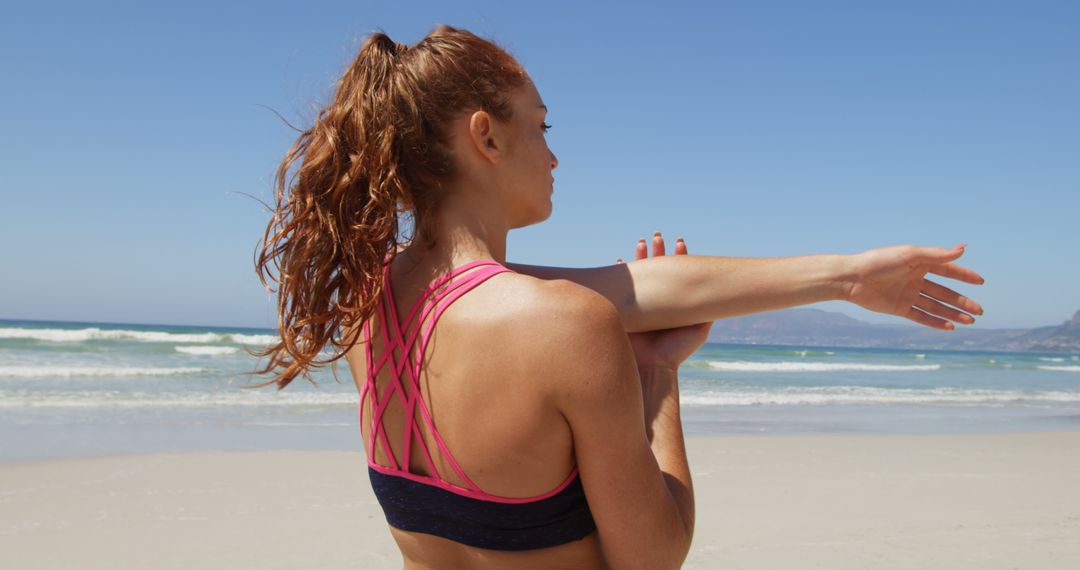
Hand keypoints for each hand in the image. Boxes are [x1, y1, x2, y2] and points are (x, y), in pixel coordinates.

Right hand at [617, 232, 713, 368]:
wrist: (652, 368)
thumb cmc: (676, 351)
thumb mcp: (699, 329)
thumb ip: (709, 311)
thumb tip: (726, 293)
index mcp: (674, 302)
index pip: (678, 273)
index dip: (680, 257)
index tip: (681, 243)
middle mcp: (658, 300)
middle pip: (658, 269)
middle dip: (658, 252)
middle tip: (657, 236)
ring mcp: (641, 304)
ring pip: (640, 274)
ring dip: (640, 257)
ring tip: (642, 242)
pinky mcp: (626, 310)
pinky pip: (621, 288)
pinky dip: (620, 275)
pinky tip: (619, 262)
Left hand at [844, 244, 985, 330]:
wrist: (853, 278)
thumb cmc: (880, 261)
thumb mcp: (911, 255)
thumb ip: (937, 255)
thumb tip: (963, 250)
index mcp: (919, 263)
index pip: (947, 270)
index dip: (964, 276)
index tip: (980, 281)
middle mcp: (915, 279)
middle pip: (944, 292)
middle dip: (962, 301)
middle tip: (980, 310)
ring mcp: (908, 294)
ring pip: (936, 306)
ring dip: (953, 313)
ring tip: (971, 321)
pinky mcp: (899, 308)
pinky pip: (921, 316)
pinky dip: (936, 322)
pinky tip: (951, 327)